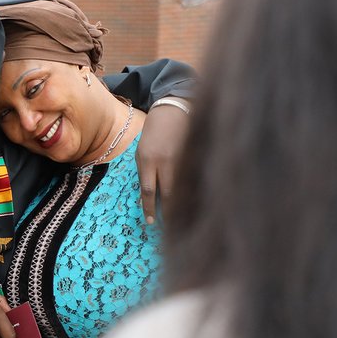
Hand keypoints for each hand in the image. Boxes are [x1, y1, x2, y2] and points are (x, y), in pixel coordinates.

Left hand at [136, 100, 189, 224]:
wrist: (174, 108)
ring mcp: (182, 159)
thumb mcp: (141, 151)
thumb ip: (144, 173)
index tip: (150, 222)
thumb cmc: (154, 130)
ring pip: (183, 189)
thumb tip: (147, 197)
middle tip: (167, 228)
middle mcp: (166, 162)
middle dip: (168, 214)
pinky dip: (192, 193)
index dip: (149, 208)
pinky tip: (193, 203)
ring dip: (181, 206)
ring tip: (181, 221)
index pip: (149, 190)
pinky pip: (193, 180)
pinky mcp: (194, 156)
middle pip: (169, 194)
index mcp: (148, 159)